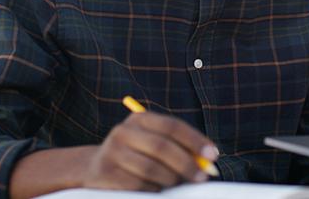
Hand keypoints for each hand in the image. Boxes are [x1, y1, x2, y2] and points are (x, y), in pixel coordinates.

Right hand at [81, 111, 218, 191]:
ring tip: (178, 183)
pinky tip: (157, 188)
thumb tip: (207, 160)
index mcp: (140, 119)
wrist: (95, 168)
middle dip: (187, 163)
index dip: (195, 140)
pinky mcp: (105, 173)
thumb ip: (180, 148)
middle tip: (203, 176)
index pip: (172, 126)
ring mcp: (112, 152)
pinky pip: (138, 185)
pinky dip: (153, 189)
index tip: (213, 154)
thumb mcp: (154, 144)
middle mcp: (124, 131)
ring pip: (151, 169)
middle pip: (162, 147)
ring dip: (171, 179)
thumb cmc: (137, 155)